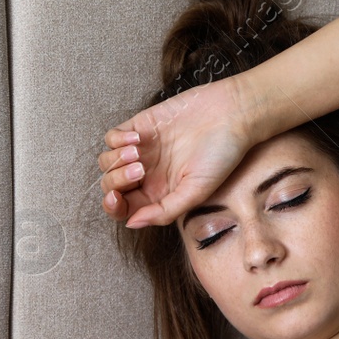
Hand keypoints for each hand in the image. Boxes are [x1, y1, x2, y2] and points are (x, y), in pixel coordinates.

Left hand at [97, 76, 259, 228]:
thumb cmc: (221, 155)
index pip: (125, 208)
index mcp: (160, 195)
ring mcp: (142, 150)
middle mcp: (148, 175)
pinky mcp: (139, 126)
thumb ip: (164, 211)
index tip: (117, 199)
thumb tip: (132, 223)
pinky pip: (112, 137)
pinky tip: (138, 138)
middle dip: (117, 181)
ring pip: (107, 162)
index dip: (114, 207)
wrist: (231, 115)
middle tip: (139, 170)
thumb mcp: (196, 192)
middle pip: (112, 186)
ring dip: (116, 160)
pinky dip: (117, 140)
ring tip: (139, 152)